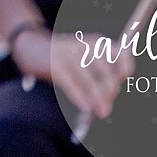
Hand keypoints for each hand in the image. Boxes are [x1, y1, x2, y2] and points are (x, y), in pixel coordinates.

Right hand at [15, 29, 129, 120]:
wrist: (32, 48)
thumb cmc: (65, 60)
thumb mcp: (85, 61)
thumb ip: (100, 79)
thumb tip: (106, 106)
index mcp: (97, 43)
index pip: (120, 53)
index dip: (125, 69)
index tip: (122, 83)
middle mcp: (85, 46)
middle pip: (105, 71)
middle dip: (109, 92)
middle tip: (106, 108)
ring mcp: (69, 54)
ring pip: (89, 80)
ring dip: (97, 98)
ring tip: (101, 112)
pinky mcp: (55, 64)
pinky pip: (71, 84)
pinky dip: (79, 97)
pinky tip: (86, 107)